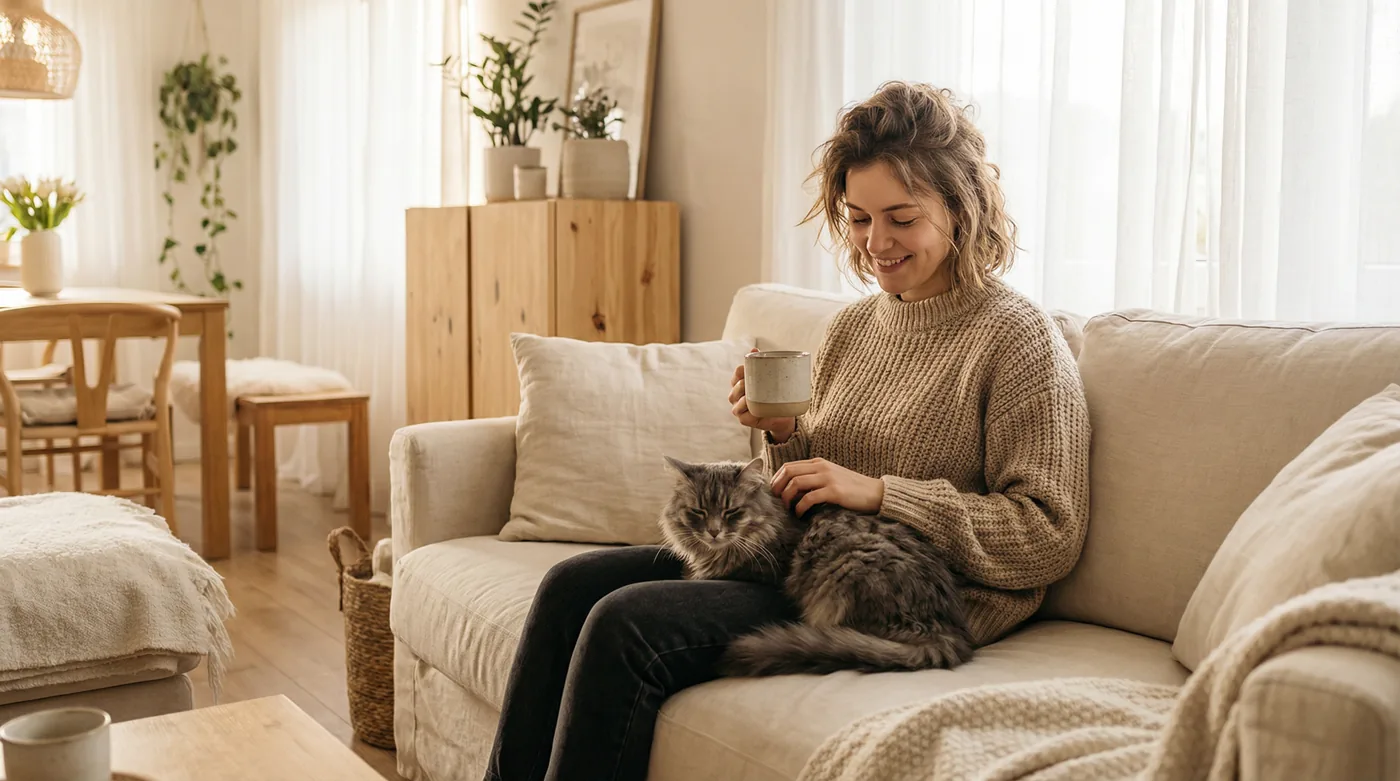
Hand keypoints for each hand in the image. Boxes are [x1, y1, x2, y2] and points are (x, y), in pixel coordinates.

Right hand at [729, 349, 796, 441]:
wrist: (784, 415)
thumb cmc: (775, 395)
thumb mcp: (771, 380)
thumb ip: (763, 365)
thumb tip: (754, 350)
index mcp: (741, 383)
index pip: (737, 373)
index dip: (741, 370)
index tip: (748, 367)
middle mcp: (737, 395)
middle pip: (736, 386)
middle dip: (743, 383)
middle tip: (755, 382)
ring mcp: (739, 408)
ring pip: (736, 401)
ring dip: (744, 397)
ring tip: (753, 395)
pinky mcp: (745, 419)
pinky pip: (742, 415)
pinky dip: (747, 411)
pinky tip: (753, 408)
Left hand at [770, 458, 884, 515]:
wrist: (876, 493)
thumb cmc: (851, 489)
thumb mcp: (830, 478)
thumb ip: (812, 479)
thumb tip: (791, 491)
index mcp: (818, 463)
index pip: (789, 466)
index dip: (777, 479)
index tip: (774, 493)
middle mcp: (821, 467)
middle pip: (788, 472)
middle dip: (778, 488)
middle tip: (777, 502)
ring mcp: (828, 478)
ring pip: (796, 483)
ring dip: (787, 498)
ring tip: (788, 509)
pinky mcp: (835, 492)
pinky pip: (809, 498)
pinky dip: (800, 508)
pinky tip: (800, 515)